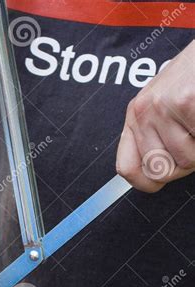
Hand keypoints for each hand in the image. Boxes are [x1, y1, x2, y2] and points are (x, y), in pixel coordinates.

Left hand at [116, 41, 194, 191]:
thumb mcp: (166, 106)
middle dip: (186, 164)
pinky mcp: (183, 101)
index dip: (146, 182)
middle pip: (161, 172)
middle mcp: (142, 111)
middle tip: (194, 139)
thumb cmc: (194, 77)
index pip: (126, 168)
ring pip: (186, 161)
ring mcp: (161, 107)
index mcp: (136, 116)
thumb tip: (157, 174)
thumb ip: (156, 137)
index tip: (160, 179)